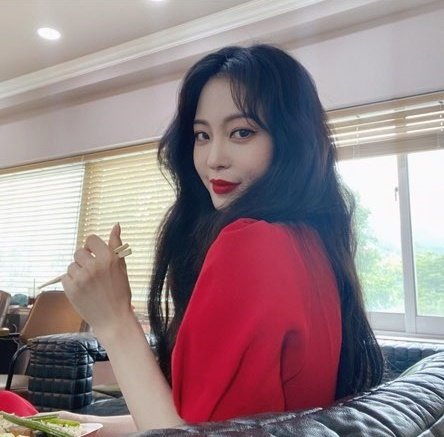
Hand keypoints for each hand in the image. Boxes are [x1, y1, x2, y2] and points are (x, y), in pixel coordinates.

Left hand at [61, 223, 133, 337]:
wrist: (113, 318)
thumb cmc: (120, 292)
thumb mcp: (121, 266)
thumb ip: (116, 244)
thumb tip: (116, 225)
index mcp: (109, 258)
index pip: (91, 240)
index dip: (92, 247)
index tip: (95, 255)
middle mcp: (94, 266)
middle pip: (79, 252)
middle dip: (84, 260)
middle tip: (93, 273)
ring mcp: (81, 278)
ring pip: (71, 265)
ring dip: (77, 272)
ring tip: (89, 284)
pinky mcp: (71, 289)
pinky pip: (65, 278)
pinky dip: (72, 283)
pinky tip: (83, 290)